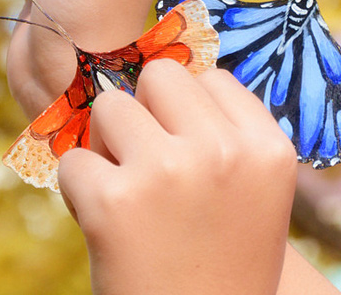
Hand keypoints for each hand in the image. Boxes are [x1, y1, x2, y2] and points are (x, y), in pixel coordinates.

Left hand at [58, 60, 298, 294]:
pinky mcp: (114, 202)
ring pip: (109, 107)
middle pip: (160, 76)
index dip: (187, 112)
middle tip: (150, 164)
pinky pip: (72, 160)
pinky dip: (80, 191)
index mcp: (268, 149)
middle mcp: (224, 152)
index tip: (187, 151)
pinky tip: (108, 226)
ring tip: (130, 196)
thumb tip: (156, 77)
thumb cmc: (222, 264)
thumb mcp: (253, 194)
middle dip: (145, 112)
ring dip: (108, 147)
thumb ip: (225, 135)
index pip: (211, 78)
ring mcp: (168, 172)